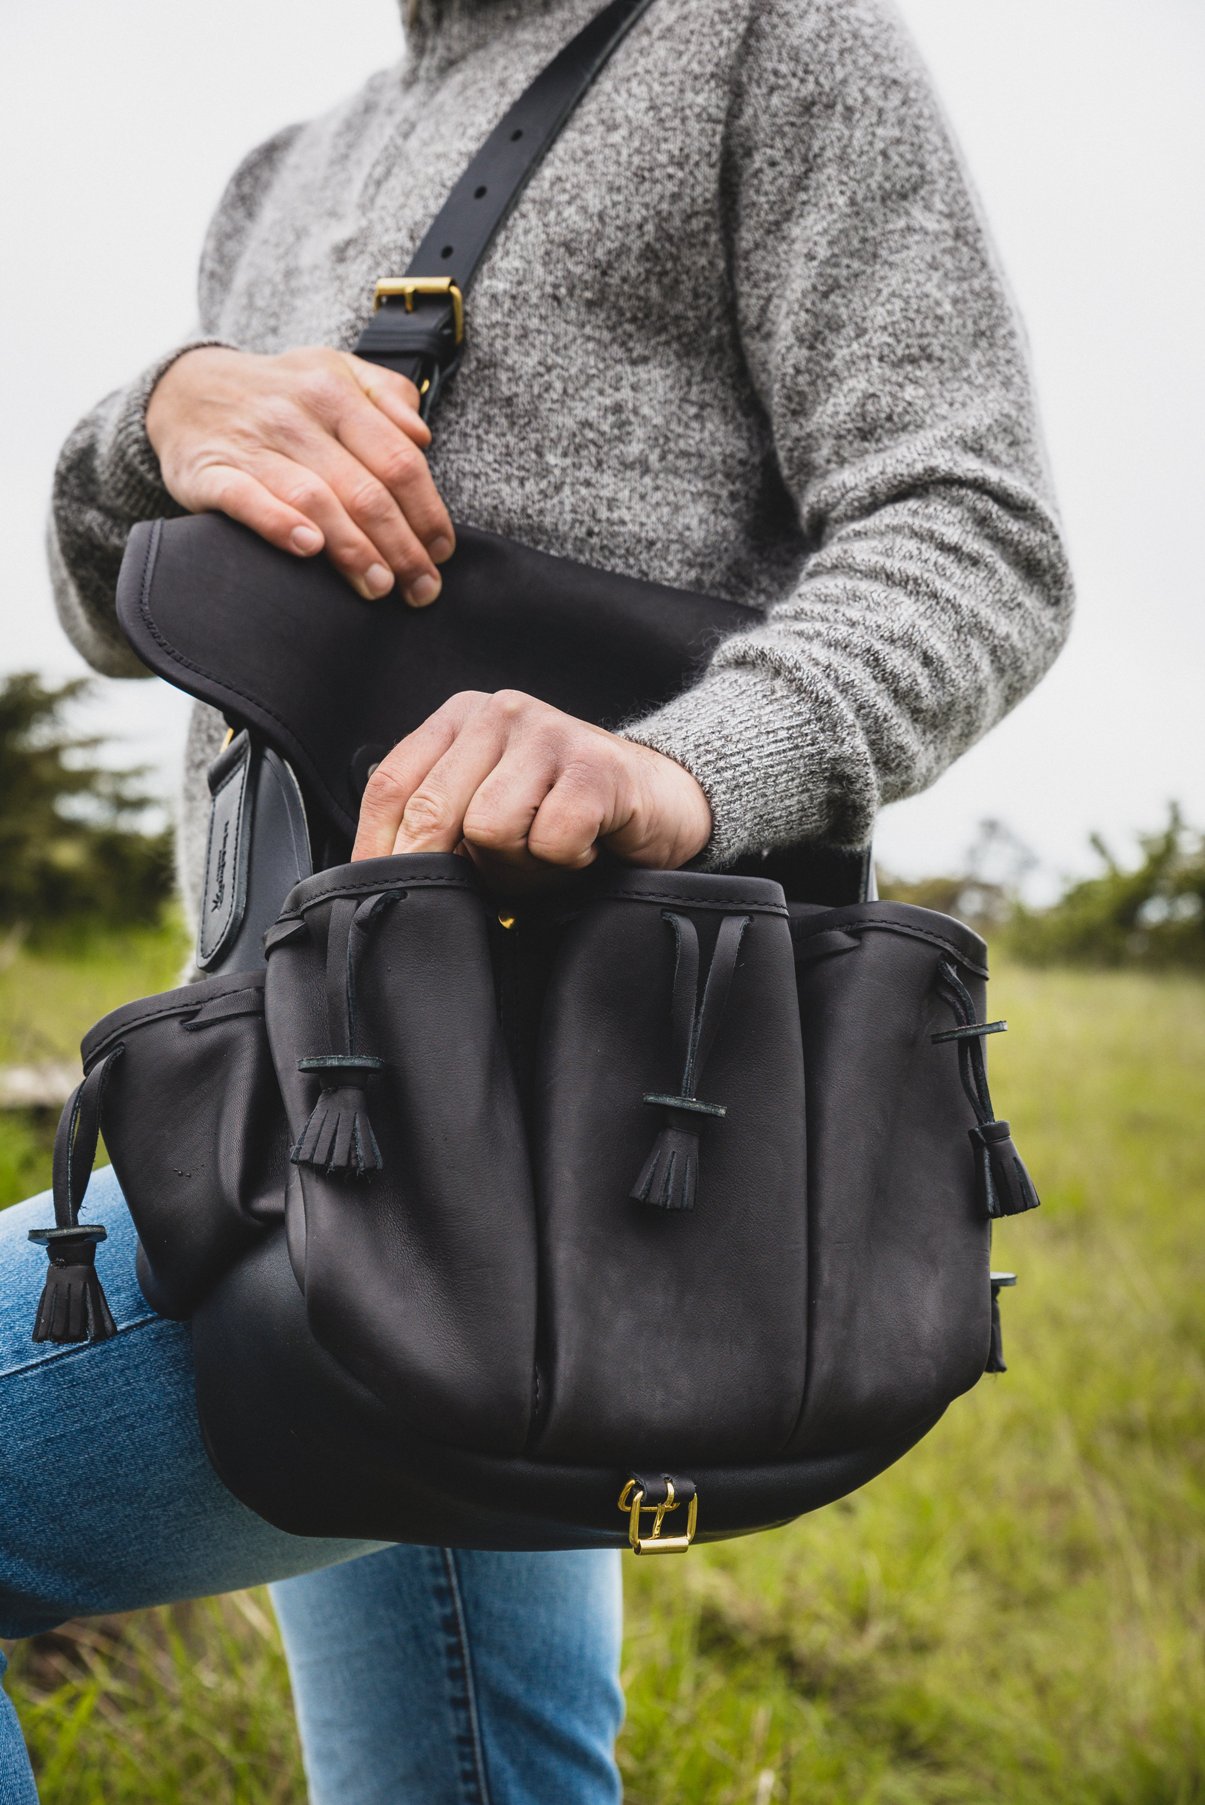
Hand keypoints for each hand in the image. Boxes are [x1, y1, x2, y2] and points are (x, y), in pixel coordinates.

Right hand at [145, 345, 454, 604]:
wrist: (184, 389)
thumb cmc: (278, 394)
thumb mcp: (335, 371)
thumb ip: (386, 395)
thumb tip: (423, 436)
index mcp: (336, 392)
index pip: (399, 461)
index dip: (428, 512)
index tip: (442, 552)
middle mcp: (297, 415)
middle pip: (366, 490)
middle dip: (402, 547)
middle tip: (421, 589)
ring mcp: (253, 444)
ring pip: (317, 500)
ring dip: (354, 550)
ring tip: (379, 587)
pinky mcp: (212, 472)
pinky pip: (249, 500)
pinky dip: (279, 524)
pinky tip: (308, 550)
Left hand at [351, 689, 712, 885]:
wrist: (662, 801)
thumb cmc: (567, 816)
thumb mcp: (489, 814)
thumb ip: (440, 829)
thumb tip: (382, 879)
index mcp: (459, 719)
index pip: (392, 785)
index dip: (377, 848)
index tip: (376, 893)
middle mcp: (498, 712)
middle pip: (433, 809)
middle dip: (447, 866)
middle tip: (489, 883)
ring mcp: (548, 732)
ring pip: (489, 827)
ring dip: (519, 863)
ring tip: (548, 852)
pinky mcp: (595, 764)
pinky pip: (551, 838)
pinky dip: (567, 859)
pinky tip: (586, 845)